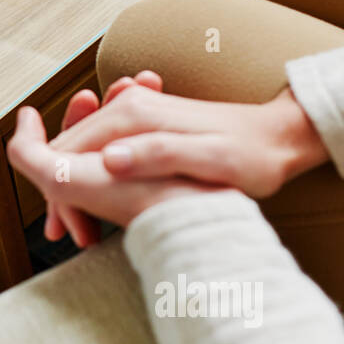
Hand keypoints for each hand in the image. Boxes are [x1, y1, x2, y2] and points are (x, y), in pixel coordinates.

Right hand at [43, 75, 329, 243]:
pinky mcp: (148, 124)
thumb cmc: (252, 156)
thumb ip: (159, 155)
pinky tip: (100, 203)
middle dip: (62, 194)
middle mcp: (129, 107)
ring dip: (75, 188)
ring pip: (84, 152)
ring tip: (83, 229)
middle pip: (70, 151)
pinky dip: (93, 177)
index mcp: (134, 116)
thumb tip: (110, 160)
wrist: (281, 137)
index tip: (72, 229)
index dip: (61, 193)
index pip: (69, 151)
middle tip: (75, 236)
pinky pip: (103, 150)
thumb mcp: (210, 161)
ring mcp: (138, 113)